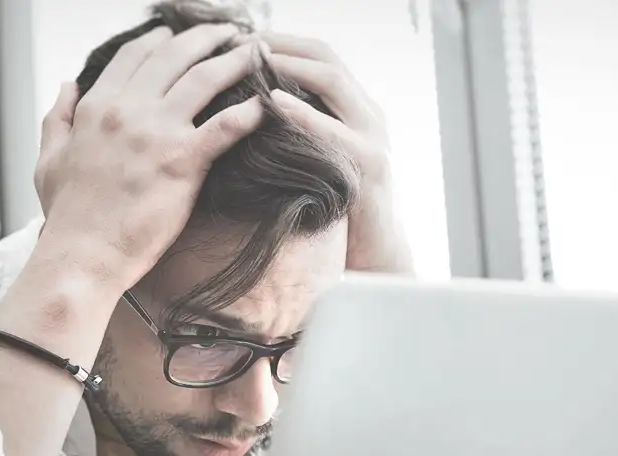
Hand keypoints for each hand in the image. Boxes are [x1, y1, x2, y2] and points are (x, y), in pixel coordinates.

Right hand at [34, 24, 267, 287]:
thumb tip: (68, 84)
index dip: (161, 38)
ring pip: (205, 79)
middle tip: (230, 31)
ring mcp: (156, 133)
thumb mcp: (48, 159)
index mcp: (97, 107)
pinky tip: (268, 104)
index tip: (178, 33)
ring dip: (235, 60)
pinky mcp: (182, 162)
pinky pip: (225, 127)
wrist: (82, 256)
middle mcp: (128, 110)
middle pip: (175, 56)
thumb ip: (58, 117)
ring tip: (257, 52)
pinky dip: (250, 112)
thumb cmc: (67, 216)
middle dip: (207, 37)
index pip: (135, 55)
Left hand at [263, 33, 414, 274]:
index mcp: (355, 109)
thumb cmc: (338, 210)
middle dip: (282, 43)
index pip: (320, 55)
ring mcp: (373, 137)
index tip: (241, 36)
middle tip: (241, 39)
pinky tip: (273, 102)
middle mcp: (368, 114)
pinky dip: (302, 112)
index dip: (282, 41)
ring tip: (253, 56)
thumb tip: (252, 109)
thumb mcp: (318, 160)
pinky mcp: (370, 166)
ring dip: (290, 65)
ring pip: (334, 82)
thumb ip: (300, 132)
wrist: (377, 256)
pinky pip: (334, 130)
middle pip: (327, 57)